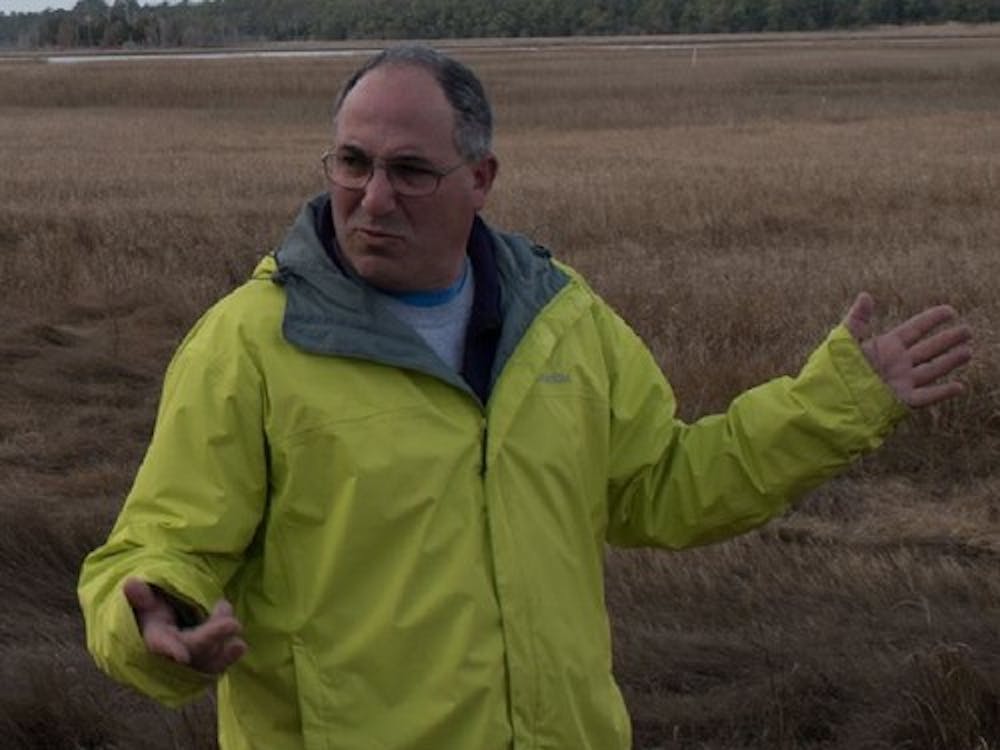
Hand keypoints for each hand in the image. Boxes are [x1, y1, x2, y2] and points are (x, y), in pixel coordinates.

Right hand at [123, 577, 246, 674]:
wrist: (160, 626)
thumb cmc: (152, 611)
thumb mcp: (146, 601)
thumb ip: (142, 596)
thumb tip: (130, 583)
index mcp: (154, 637)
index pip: (160, 644)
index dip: (170, 649)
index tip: (182, 656)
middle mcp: (169, 655)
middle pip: (192, 648)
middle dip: (211, 637)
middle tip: (234, 624)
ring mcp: (188, 660)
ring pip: (206, 660)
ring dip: (223, 649)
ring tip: (236, 629)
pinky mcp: (202, 662)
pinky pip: (214, 665)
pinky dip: (227, 657)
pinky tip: (239, 647)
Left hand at [843, 292, 971, 407]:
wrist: (827, 399)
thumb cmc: (831, 370)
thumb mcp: (843, 341)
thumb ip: (857, 319)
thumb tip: (866, 295)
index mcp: (885, 347)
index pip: (914, 329)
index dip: (932, 319)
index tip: (951, 310)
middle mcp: (897, 363)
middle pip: (928, 349)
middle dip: (948, 339)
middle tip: (968, 330)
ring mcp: (900, 382)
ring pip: (932, 369)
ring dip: (950, 361)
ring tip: (969, 351)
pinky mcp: (900, 401)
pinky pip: (926, 396)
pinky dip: (942, 392)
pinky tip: (960, 386)